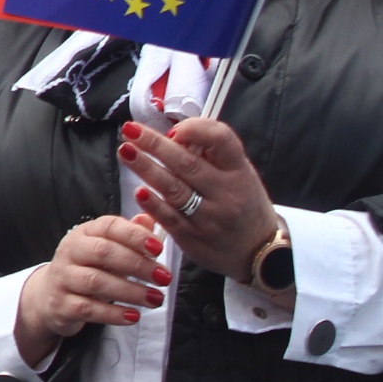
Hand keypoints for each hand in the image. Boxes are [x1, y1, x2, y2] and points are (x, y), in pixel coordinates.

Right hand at [14, 215, 166, 369]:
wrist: (50, 296)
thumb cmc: (87, 269)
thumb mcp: (106, 250)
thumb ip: (129, 235)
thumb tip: (148, 218)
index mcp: (84, 233)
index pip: (108, 226)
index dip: (134, 235)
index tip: (158, 249)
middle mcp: (69, 251)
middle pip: (102, 252)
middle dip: (137, 264)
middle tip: (164, 277)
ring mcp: (62, 278)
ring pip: (95, 281)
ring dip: (130, 291)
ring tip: (155, 299)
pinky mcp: (62, 304)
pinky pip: (88, 308)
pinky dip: (113, 313)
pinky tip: (133, 316)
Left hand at [121, 117, 283, 281]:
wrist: (257, 252)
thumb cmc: (242, 203)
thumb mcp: (240, 174)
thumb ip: (212, 155)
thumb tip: (173, 135)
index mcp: (239, 171)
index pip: (222, 140)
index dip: (195, 129)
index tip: (173, 130)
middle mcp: (226, 193)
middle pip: (187, 163)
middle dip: (155, 144)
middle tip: (130, 130)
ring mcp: (210, 217)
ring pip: (174, 189)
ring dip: (146, 168)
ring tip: (125, 151)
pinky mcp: (193, 238)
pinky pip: (169, 219)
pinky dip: (153, 204)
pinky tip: (138, 191)